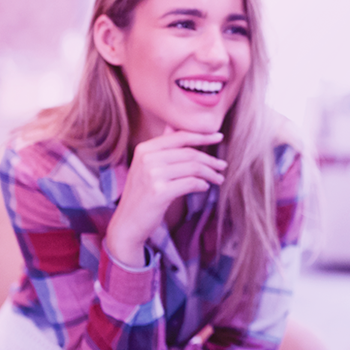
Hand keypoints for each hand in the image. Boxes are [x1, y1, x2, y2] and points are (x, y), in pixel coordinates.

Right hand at [106, 129, 226, 266]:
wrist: (127, 224)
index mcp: (145, 149)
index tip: (219, 136)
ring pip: (193, 168)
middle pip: (190, 153)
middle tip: (223, 166)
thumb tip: (175, 125)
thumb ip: (161, 147)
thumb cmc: (141, 195)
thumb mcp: (146, 166)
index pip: (180, 136)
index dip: (202, 136)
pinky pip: (191, 183)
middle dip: (210, 160)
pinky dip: (202, 185)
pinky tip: (205, 187)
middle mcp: (147, 159)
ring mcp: (152, 175)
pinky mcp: (159, 192)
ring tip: (219, 179)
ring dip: (210, 174)